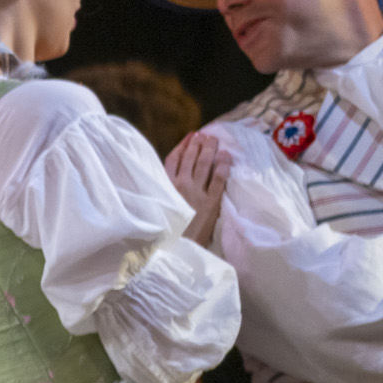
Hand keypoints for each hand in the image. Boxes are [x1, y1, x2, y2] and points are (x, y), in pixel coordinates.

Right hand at [168, 129, 233, 247]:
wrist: (175, 249)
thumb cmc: (163, 230)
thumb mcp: (156, 207)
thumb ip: (161, 191)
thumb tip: (168, 179)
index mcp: (164, 187)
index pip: (173, 160)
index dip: (182, 147)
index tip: (189, 137)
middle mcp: (180, 186)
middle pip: (190, 159)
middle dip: (198, 143)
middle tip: (205, 134)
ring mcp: (196, 192)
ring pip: (204, 164)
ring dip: (210, 149)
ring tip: (214, 139)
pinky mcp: (211, 202)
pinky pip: (219, 179)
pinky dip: (223, 165)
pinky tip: (226, 156)